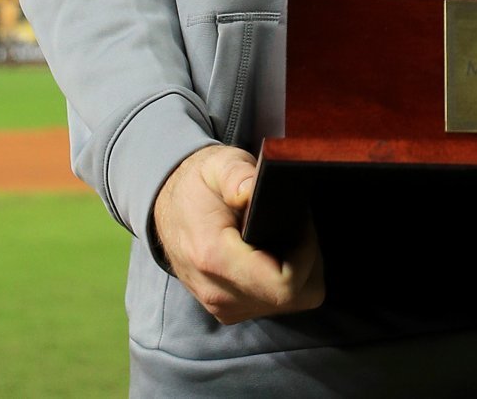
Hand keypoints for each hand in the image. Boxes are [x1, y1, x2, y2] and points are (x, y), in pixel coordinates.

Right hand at [151, 143, 323, 323]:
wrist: (168, 207)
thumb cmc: (199, 183)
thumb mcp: (217, 165)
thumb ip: (236, 175)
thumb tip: (251, 192)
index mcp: (215, 259)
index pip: (283, 284)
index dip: (305, 252)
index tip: (300, 221)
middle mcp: (219, 294)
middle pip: (293, 297)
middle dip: (308, 260)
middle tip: (298, 225)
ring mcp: (223, 308)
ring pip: (290, 304)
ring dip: (299, 271)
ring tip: (285, 235)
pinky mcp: (229, 311)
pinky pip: (275, 305)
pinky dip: (285, 280)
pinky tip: (275, 251)